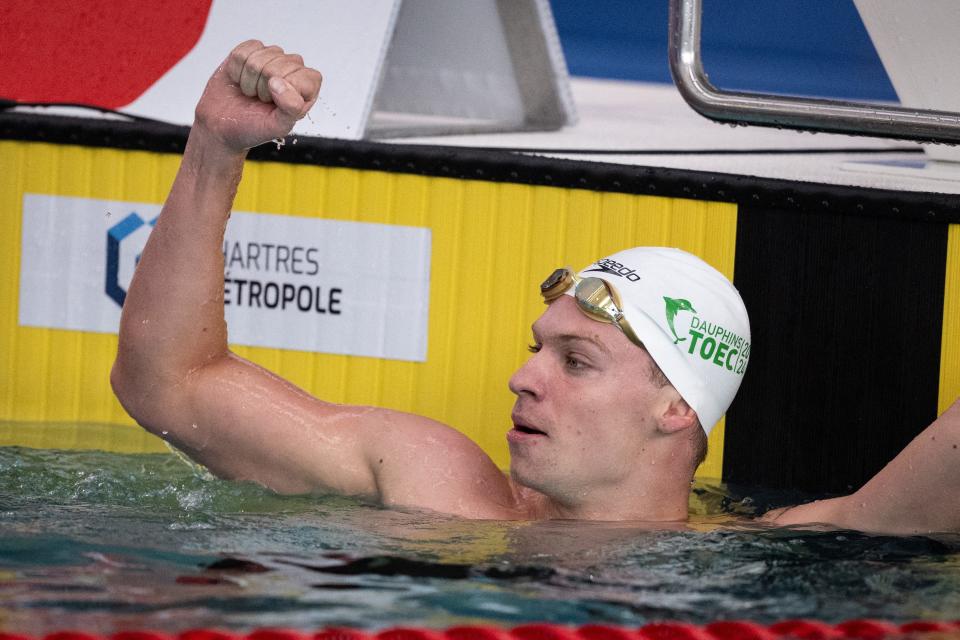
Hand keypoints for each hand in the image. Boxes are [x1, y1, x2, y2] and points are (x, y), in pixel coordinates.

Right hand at [193, 40, 322, 152]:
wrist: (222, 124)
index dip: (287, 91)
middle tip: (260, 100)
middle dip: (263, 88)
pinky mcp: (252, 50)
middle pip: (279, 66)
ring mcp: (272, 57)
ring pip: (260, 57)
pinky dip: (236, 69)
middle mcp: (292, 70)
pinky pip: (244, 51)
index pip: (307, 77)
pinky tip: (239, 80)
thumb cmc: (253, 127)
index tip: (276, 105)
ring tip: (250, 92)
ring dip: (249, 80)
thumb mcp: (277, 127)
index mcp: (306, 88)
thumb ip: (291, 108)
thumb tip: (280, 83)